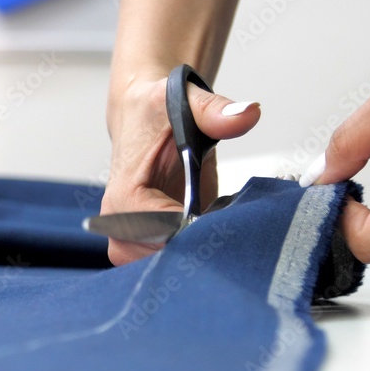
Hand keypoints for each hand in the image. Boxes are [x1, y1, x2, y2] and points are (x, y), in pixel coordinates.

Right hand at [101, 73, 260, 264]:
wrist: (141, 118)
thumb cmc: (157, 113)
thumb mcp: (185, 101)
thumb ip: (215, 111)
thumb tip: (248, 114)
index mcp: (125, 199)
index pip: (164, 238)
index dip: (198, 231)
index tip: (221, 215)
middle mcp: (121, 227)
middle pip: (167, 261)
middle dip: (201, 246)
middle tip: (223, 218)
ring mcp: (132, 242)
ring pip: (170, 269)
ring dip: (199, 253)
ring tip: (215, 220)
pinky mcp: (147, 246)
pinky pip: (174, 264)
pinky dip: (196, 253)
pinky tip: (210, 229)